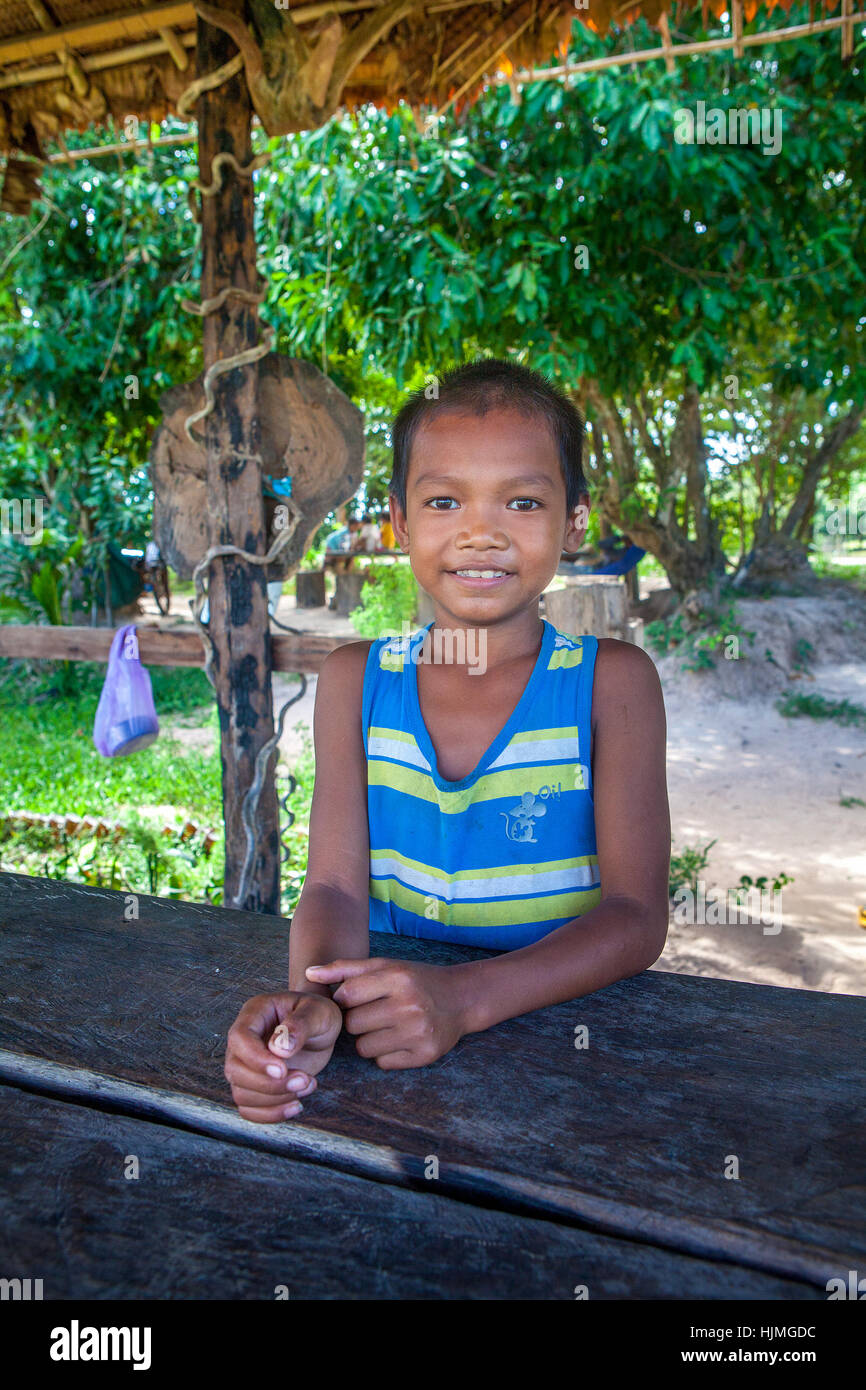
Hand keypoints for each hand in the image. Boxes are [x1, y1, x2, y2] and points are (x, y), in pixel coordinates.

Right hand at [224, 991, 342, 1122]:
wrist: (320, 1029)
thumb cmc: (317, 1014)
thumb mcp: (317, 1011)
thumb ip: (299, 1025)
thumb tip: (279, 1049)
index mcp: (255, 1013)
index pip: (239, 1038)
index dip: (256, 1059)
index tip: (283, 1070)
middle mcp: (243, 1040)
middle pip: (235, 1070)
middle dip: (271, 1084)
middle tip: (305, 1080)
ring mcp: (245, 1064)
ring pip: (241, 1093)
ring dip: (275, 1099)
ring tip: (307, 1085)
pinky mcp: (254, 1085)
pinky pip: (249, 1109)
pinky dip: (271, 1114)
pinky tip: (296, 1105)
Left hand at [306, 958, 465, 1069]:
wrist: (461, 999)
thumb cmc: (416, 980)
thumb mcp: (385, 966)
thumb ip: (345, 968)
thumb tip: (308, 973)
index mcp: (398, 978)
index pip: (347, 995)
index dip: (344, 999)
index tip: (356, 999)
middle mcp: (409, 1005)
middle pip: (353, 1024)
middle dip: (357, 1020)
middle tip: (374, 1013)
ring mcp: (418, 1032)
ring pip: (364, 1048)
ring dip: (368, 1039)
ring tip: (386, 1026)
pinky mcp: (424, 1055)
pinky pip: (382, 1063)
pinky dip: (385, 1054)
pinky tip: (399, 1039)